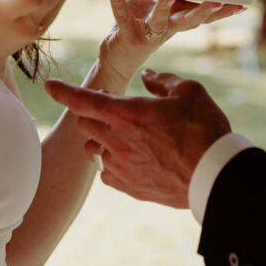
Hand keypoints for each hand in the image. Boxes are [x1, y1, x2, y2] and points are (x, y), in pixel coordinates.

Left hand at [44, 70, 231, 207]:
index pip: (83, 99)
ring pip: (93, 149)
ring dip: (101, 138)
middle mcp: (118, 140)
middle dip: (93, 111)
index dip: (63, 91)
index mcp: (128, 113)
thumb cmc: (205, 129)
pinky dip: (111, 163)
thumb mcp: (189, 92)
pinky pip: (106, 173)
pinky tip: (129, 159)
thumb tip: (148, 78)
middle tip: (116, 107)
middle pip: (85, 123)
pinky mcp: (130, 187)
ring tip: (124, 134)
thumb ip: (163, 81)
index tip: (50, 86)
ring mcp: (122, 166)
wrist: (215, 176)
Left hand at [99, 0, 243, 83]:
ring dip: (165, 8)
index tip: (242, 3)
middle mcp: (168, 27)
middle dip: (204, 11)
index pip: (202, 12)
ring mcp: (149, 33)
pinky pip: (124, 19)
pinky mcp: (130, 37)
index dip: (222, 9)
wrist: (117, 55)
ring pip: (162, 22)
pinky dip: (119, 6)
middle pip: (190, 20)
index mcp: (176, 17)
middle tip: (219, 1)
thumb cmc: (134, 24)